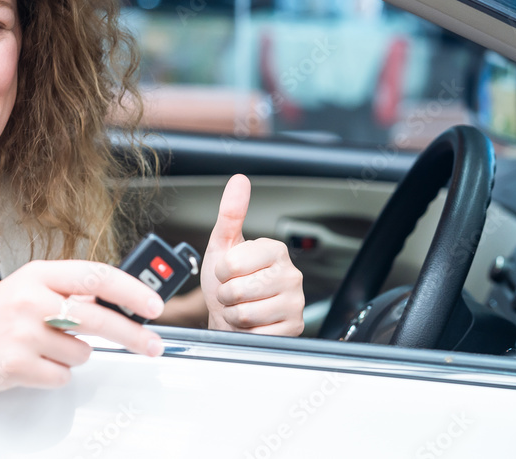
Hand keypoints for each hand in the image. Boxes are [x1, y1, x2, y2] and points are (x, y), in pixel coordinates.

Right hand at [0, 260, 164, 390]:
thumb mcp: (32, 285)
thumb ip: (72, 290)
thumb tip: (120, 300)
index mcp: (40, 274)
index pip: (97, 276)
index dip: (132, 291)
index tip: (154, 305)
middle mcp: (32, 300)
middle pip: (98, 318)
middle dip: (133, 335)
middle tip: (152, 344)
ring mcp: (23, 334)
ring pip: (81, 353)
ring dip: (73, 355)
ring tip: (46, 346)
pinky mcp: (15, 366)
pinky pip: (61, 376)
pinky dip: (55, 374)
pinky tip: (34, 362)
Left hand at [200, 175, 304, 335]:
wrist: (229, 318)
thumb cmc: (227, 281)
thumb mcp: (222, 245)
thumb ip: (231, 213)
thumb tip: (239, 180)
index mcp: (275, 250)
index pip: (231, 264)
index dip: (220, 273)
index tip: (227, 273)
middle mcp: (291, 274)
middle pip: (238, 290)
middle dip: (226, 296)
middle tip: (233, 293)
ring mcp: (295, 303)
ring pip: (246, 314)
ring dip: (234, 315)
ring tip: (241, 308)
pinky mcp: (293, 329)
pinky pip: (258, 334)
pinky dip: (247, 332)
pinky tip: (253, 324)